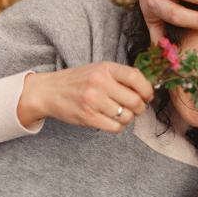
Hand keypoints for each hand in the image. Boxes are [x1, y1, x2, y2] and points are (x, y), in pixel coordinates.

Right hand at [17, 62, 153, 132]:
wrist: (49, 91)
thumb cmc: (79, 81)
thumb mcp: (100, 70)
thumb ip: (121, 77)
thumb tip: (148, 90)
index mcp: (106, 68)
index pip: (135, 77)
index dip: (147, 89)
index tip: (147, 95)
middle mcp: (99, 83)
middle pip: (135, 101)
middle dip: (140, 108)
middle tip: (136, 108)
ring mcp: (93, 101)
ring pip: (127, 116)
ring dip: (128, 118)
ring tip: (120, 113)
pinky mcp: (88, 117)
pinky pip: (115, 127)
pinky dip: (118, 126)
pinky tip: (112, 121)